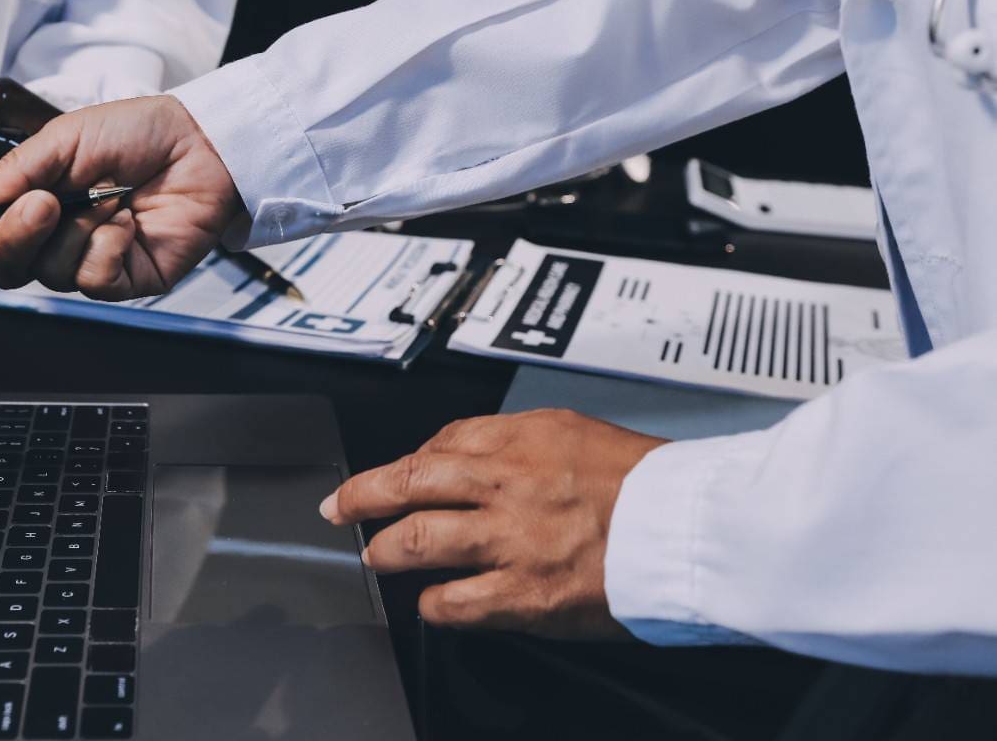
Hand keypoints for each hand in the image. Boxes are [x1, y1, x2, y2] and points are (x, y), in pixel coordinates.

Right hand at [0, 96, 243, 298]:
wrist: (199, 143)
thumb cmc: (135, 133)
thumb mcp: (64, 139)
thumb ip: (14, 173)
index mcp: (32, 202)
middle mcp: (54, 237)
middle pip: (5, 265)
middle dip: (14, 236)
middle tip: (43, 203)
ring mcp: (89, 261)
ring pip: (48, 273)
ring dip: (74, 232)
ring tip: (108, 198)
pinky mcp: (124, 279)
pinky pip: (92, 280)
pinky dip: (105, 249)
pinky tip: (126, 224)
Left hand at [321, 409, 666, 637]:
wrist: (696, 528)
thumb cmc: (651, 483)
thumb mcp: (579, 433)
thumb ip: (521, 442)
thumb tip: (468, 456)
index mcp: (523, 437)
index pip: (442, 441)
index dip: (408, 461)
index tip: (393, 473)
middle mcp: (509, 482)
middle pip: (411, 480)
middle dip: (364, 494)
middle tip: (341, 506)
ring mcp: (512, 540)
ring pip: (419, 540)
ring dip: (387, 550)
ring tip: (376, 556)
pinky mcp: (526, 594)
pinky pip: (456, 602)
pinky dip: (435, 603)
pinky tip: (433, 603)